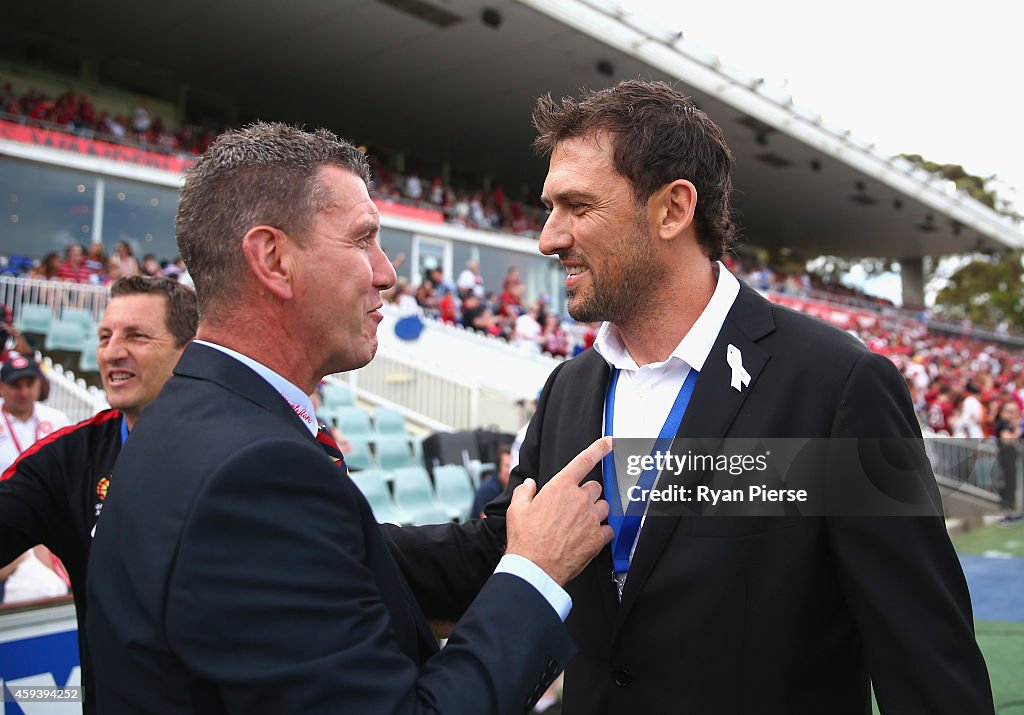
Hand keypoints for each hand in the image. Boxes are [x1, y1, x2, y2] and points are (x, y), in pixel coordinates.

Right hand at [505, 437, 613, 585]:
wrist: (535, 568)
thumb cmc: (525, 539)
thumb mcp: (516, 510)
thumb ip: (524, 492)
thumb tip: (529, 485)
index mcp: (560, 487)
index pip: (584, 461)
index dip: (598, 448)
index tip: (608, 442)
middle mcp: (579, 499)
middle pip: (595, 487)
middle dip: (587, 495)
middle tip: (574, 508)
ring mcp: (591, 518)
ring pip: (605, 507)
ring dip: (596, 512)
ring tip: (580, 524)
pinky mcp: (598, 537)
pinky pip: (609, 529)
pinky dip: (601, 532)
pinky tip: (588, 538)